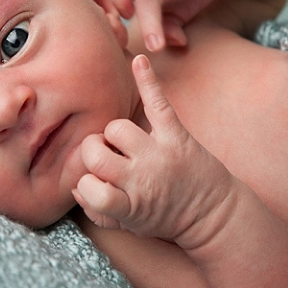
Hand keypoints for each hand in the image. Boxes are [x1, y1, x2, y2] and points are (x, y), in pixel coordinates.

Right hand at [73, 55, 231, 242]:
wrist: (213, 214)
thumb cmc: (163, 218)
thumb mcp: (128, 226)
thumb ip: (96, 210)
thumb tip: (75, 185)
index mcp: (129, 206)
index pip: (89, 189)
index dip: (86, 185)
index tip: (96, 187)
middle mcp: (143, 178)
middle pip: (96, 153)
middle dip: (92, 152)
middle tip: (107, 159)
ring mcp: (159, 153)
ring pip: (116, 128)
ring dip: (114, 134)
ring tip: (126, 145)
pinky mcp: (176, 135)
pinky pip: (157, 103)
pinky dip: (147, 81)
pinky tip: (139, 61)